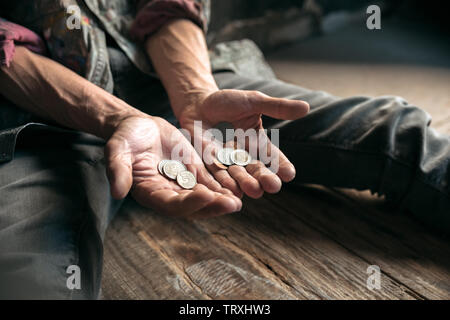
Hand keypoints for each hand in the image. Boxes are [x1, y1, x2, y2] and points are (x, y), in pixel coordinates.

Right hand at [105, 115, 241, 218]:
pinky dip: (223, 186)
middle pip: (193, 206)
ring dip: (222, 200)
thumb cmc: (125, 138)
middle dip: (213, 206)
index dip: (189, 202)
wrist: (139, 127)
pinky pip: (210, 182)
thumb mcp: (118, 150)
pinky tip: (239, 186)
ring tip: (239, 200)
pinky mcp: (193, 172)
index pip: (172, 204)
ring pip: (205, 197)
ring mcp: (183, 184)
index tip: (206, 196)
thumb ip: (118, 170)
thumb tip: (118, 192)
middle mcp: (169, 193)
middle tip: (232, 205)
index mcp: (151, 192)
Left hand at [178, 90, 309, 197]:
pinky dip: (223, 182)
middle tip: (273, 186)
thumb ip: (276, 107)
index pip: (273, 156)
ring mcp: (226, 160)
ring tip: (254, 191)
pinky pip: (215, 174)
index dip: (281, 165)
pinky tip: (229, 191)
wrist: (198, 103)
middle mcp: (244, 156)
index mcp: (258, 143)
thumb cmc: (228, 101)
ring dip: (246, 183)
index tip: (289, 174)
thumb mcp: (254, 101)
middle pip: (257, 170)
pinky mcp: (208, 162)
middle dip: (265, 178)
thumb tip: (306, 108)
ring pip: (238, 175)